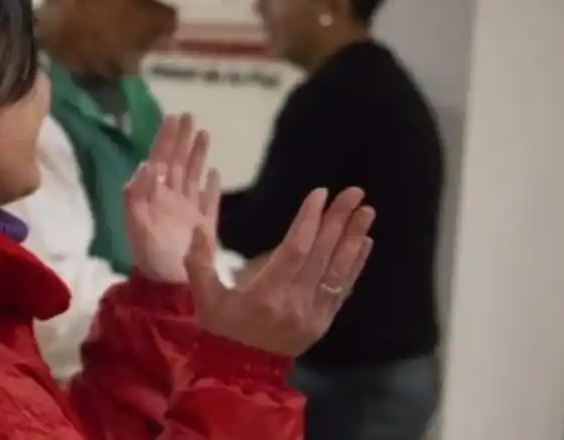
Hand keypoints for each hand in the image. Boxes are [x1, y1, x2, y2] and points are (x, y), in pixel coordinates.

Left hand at [125, 114, 220, 282]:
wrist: (168, 284)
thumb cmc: (150, 254)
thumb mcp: (136, 222)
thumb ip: (137, 193)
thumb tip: (147, 164)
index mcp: (154, 194)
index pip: (160, 158)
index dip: (166, 138)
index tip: (174, 117)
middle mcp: (171, 198)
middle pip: (178, 161)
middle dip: (182, 139)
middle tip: (189, 115)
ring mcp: (188, 211)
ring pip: (194, 175)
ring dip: (198, 155)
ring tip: (205, 133)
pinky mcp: (204, 225)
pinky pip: (209, 200)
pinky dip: (212, 186)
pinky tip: (217, 173)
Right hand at [184, 187, 374, 356]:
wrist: (240, 371)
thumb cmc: (220, 328)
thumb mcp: (203, 296)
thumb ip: (198, 262)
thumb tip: (198, 227)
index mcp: (265, 295)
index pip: (294, 251)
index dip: (308, 221)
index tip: (319, 194)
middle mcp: (294, 303)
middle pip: (321, 256)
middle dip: (339, 221)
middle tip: (354, 193)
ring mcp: (312, 314)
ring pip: (337, 271)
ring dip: (354, 238)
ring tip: (367, 211)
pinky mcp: (322, 321)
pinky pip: (342, 289)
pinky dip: (355, 265)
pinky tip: (364, 243)